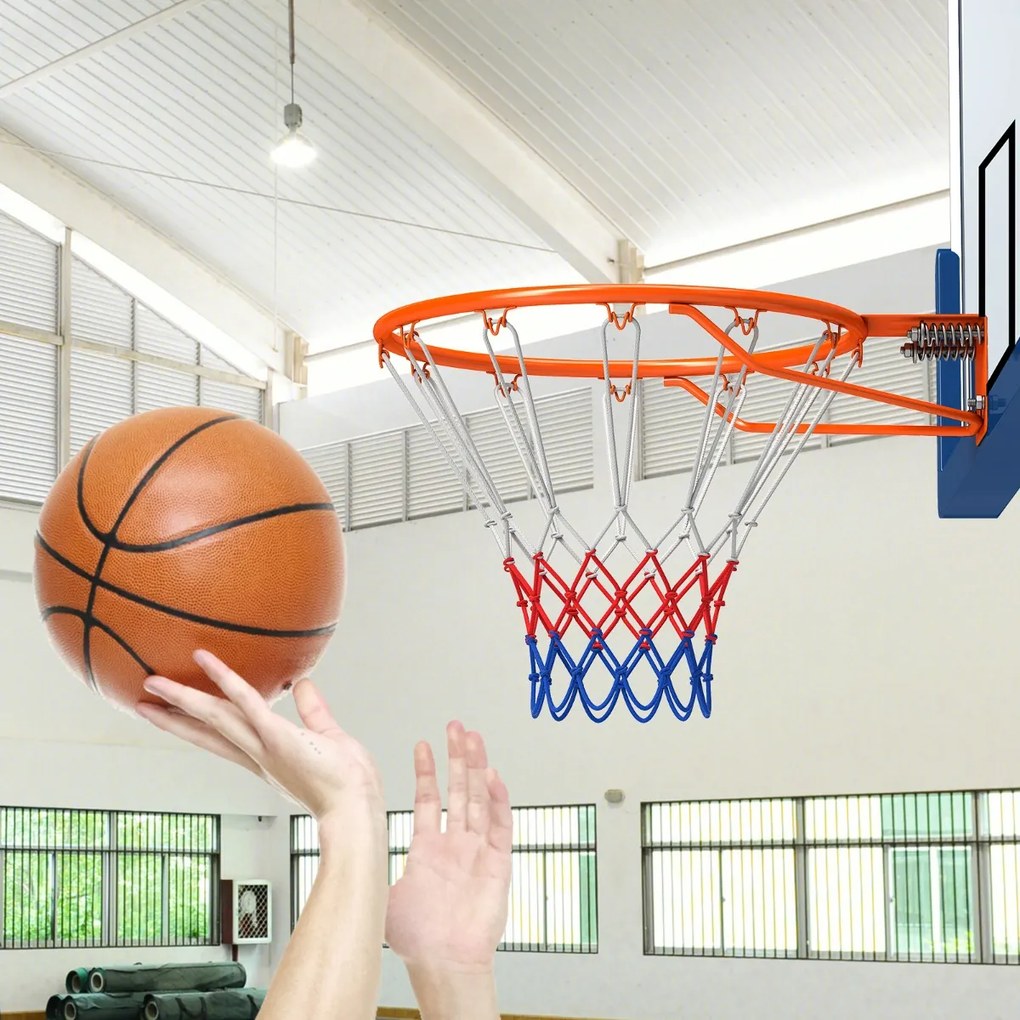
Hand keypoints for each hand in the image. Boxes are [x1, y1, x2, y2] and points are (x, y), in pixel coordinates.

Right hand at [136, 650, 383, 828]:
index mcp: (265, 755)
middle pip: (206, 729)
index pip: (221, 737)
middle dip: (173, 715)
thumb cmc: (346, 781)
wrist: (356, 807)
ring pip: (216, 716)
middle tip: (140, 701)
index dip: (193, 725)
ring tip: (153, 680)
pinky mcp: (276, 736)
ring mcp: (263, 745)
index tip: (168, 715)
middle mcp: (256, 753)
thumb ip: (312, 710)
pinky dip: (226, 680)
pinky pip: (247, 702)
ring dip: (183, 697)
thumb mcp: (325, 736)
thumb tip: (302, 683)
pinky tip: (206, 661)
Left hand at [385, 722, 511, 971]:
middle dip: (457, 757)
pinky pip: (501, 826)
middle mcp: (455, 844)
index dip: (427, 772)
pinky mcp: (498, 863)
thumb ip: (375, 866)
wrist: (443, 961)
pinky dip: (498, 801)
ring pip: (479, 799)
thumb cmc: (418, 938)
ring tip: (473, 739)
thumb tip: (350, 852)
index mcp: (429, 848)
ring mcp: (477, 850)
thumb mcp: (387, 893)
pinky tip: (493, 777)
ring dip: (477, 768)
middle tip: (456, 728)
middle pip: (459, 790)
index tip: (424, 745)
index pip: (429, 799)